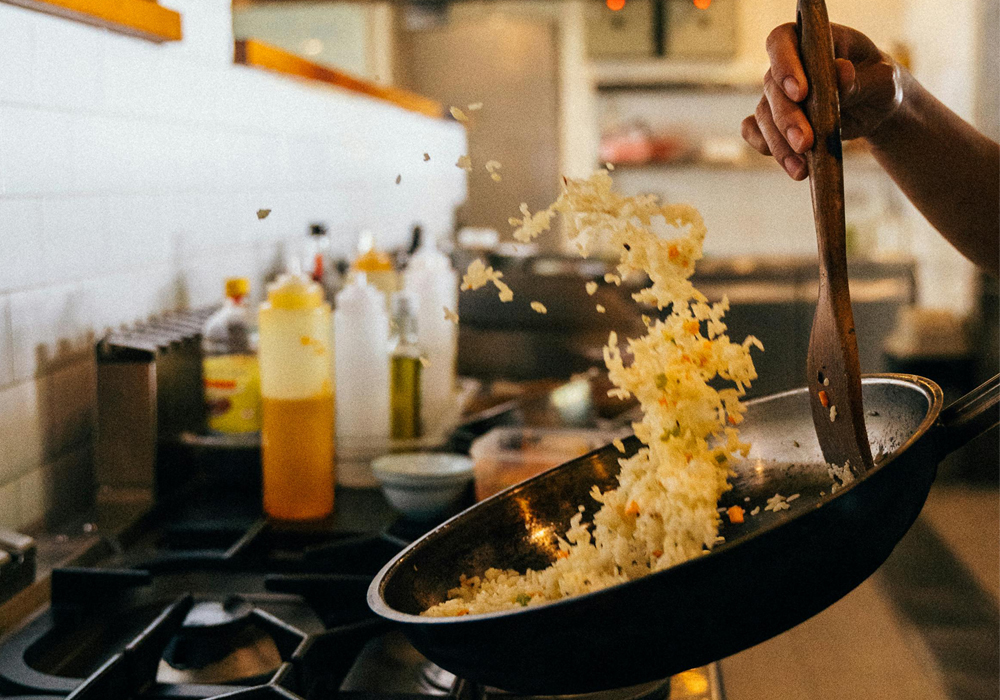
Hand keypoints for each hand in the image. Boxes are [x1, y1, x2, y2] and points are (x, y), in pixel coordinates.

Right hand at [741, 23, 901, 179]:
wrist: (875, 108)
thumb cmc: (879, 84)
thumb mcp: (882, 80)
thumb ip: (860, 79)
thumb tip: (840, 72)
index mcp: (813, 42)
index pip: (782, 41)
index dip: (784, 64)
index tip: (800, 93)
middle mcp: (788, 65)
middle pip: (771, 86)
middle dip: (786, 118)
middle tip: (805, 142)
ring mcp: (778, 94)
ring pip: (762, 115)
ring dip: (779, 144)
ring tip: (801, 169)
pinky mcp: (773, 120)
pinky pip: (754, 132)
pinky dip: (766, 148)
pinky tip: (791, 165)